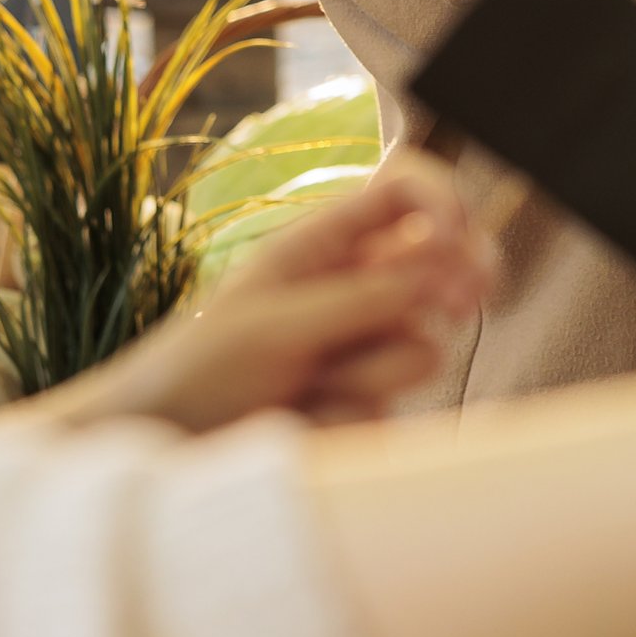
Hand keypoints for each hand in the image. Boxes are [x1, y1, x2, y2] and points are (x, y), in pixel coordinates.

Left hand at [0, 153, 491, 435]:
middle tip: (466, 300)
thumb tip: (441, 266)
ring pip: (424, 343)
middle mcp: (355, 285)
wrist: (169, 445)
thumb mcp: (276, 325)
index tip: (459, 231)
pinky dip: (356, 410)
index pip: (405, 192)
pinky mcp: (368, 399)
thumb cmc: (203, 367)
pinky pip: (399, 400)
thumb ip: (360, 297)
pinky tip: (306, 416)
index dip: (444, 199)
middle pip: (444, 264)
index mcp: (325, 242)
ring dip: (373, 369)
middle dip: (459, 279)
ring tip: (307, 385)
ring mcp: (365, 343)